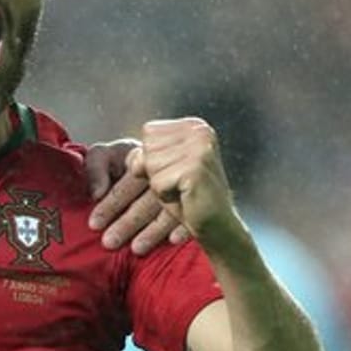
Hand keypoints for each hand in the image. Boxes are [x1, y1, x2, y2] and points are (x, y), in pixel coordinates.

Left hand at [86, 138, 190, 253]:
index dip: (111, 204)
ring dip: (152, 231)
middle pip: (147, 199)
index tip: (94, 225)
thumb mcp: (107, 156)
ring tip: (136, 249)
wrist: (166, 165)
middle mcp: (169, 161)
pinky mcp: (203, 187)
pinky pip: (193, 211)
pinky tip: (173, 240)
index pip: (128, 183)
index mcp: (144, 152)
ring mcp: (189, 174)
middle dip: (127, 223)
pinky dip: (183, 226)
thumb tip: (97, 193)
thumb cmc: (125, 162)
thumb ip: (96, 166)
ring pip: (168, 210)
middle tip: (109, 243)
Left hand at [127, 118, 242, 248]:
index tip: (174, 171)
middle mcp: (200, 131)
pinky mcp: (196, 168)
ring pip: (150, 164)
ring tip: (182, 190)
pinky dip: (165, 195)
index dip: (151, 157)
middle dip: (154, 171)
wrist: (217, 225)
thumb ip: (144, 154)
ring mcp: (201, 148)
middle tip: (179, 183)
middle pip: (148, 147)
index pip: (149, 132)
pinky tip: (185, 197)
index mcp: (193, 125)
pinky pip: (157, 181)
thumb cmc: (186, 197)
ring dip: (160, 184)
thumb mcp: (161, 169)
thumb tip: (132, 160)